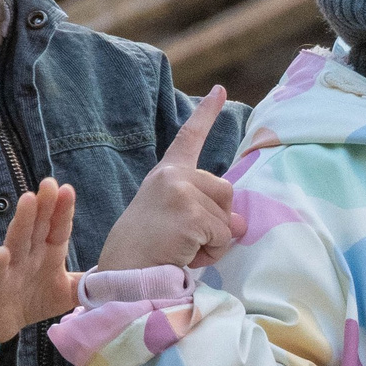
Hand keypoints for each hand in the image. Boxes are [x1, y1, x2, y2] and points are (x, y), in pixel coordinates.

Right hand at [0, 177, 79, 348]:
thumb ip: (88, 283)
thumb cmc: (35, 299)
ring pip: (17, 240)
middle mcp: (30, 254)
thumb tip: (119, 276)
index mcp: (49, 252)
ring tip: (28, 199)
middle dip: (44, 205)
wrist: (4, 321)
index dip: (63, 210)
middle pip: (38, 226)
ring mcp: (11, 267)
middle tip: (50, 182)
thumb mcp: (66, 292)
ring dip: (22, 220)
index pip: (58, 228)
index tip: (68, 189)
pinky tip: (2, 252)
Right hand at [97, 88, 247, 273]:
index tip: (220, 91)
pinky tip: (186, 255)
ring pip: (227, 216)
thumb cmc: (146, 251)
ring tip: (185, 248)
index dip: (206, 113)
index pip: (189, 138)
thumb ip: (205, 210)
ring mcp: (180, 192)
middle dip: (218, 219)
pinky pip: (223, 235)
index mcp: (165, 174)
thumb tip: (240, 223)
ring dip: (215, 240)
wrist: (124, 275)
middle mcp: (172, 176)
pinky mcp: (190, 214)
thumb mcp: (174, 220)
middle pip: (225, 189)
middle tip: (188, 239)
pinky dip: (212, 252)